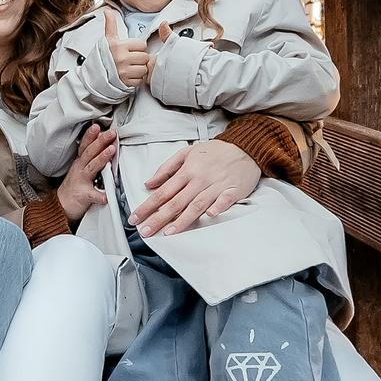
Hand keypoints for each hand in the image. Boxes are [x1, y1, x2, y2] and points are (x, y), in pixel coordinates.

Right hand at [57, 124, 118, 221]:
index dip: (91, 135)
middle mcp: (80, 169)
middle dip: (100, 141)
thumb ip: (91, 157)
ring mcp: (81, 182)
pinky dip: (100, 195)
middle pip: (90, 152)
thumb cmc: (75, 186)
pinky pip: (92, 195)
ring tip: (111, 150)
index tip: (99, 126)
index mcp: (80, 162)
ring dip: (101, 158)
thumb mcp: (81, 168)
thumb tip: (105, 144)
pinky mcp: (83, 196)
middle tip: (111, 133)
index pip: (85, 146)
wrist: (61, 205)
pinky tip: (106, 195)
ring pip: (91, 168)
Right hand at [103, 7, 152, 89]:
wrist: (94, 75)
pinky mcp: (125, 82)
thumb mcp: (108, 39)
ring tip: (130, 67)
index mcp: (119, 46)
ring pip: (143, 69)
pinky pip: (139, 80)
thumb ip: (111, 25)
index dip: (138, 47)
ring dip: (139, 69)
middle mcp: (122, 59)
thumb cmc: (103, 56)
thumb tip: (107, 11)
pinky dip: (136, 79)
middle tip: (131, 59)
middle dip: (140, 58)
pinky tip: (129, 75)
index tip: (131, 49)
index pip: (142, 45)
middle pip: (144, 57)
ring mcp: (123, 72)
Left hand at [131, 136, 262, 236]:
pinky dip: (217, 207)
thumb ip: (166, 168)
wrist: (245, 147)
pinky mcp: (233, 190)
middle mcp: (199, 179)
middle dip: (159, 218)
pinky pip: (224, 200)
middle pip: (176, 202)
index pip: (163, 192)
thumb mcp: (187, 153)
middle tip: (146, 231)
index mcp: (187, 171)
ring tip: (169, 233)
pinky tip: (209, 216)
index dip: (148, 206)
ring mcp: (216, 185)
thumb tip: (149, 183)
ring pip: (197, 204)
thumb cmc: (215, 152)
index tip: (135, 218)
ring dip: (183, 219)